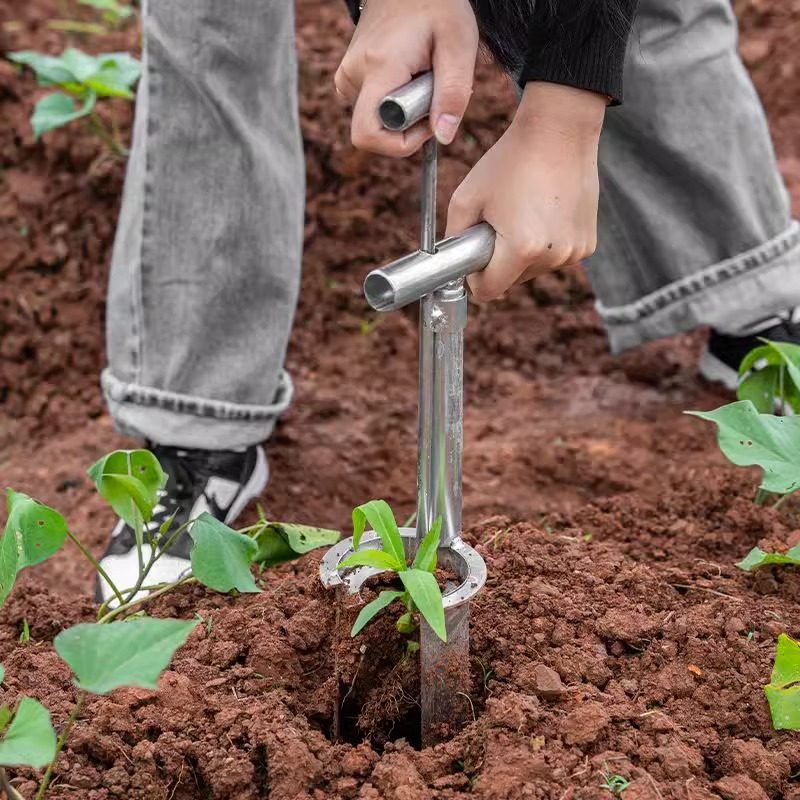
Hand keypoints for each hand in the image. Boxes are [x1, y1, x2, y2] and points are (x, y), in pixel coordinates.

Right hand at [335, 0, 478, 156]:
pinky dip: (394, 102)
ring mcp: (347, 76)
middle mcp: (353, 75)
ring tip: (420, 73)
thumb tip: (443, 138)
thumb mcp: (459, 46)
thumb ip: (453, 94)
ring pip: (377, 121)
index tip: (429, 120)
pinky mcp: (348, 77)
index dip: (404, 143)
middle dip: (410, 123)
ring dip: (405, 110)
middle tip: (430, 86)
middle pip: (377, 131)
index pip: (369, 135)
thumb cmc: (439, 5)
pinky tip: (408, 74)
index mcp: (378, 69)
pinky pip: (373, 109)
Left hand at [445, 83, 606, 300]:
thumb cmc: (509, 161)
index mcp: (522, 248)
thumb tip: (453, 265)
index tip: (472, 257)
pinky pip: (554, 256)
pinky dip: (545, 243)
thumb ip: (453, 238)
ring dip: (522, 252)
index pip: (489, 291)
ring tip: (522, 213)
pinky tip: (544, 212)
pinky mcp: (587, 244)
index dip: (474, 278)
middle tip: (499, 223)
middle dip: (499, 261)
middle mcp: (552, 256)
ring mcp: (574, 252)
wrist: (559, 131)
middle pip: (511, 281)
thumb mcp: (465, 198)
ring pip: (533, 270)